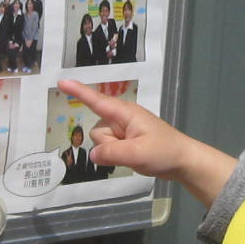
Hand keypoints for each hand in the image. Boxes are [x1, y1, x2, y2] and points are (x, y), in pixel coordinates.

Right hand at [56, 79, 233, 204]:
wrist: (183, 161)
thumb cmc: (164, 152)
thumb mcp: (137, 153)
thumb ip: (112, 152)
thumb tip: (93, 154)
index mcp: (125, 113)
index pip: (97, 100)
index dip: (78, 91)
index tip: (61, 82)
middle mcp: (121, 118)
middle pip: (97, 130)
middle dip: (107, 144)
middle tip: (132, 150)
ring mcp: (124, 130)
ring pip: (102, 142)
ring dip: (114, 152)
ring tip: (137, 154)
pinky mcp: (126, 142)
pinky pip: (109, 149)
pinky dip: (117, 156)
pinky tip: (134, 158)